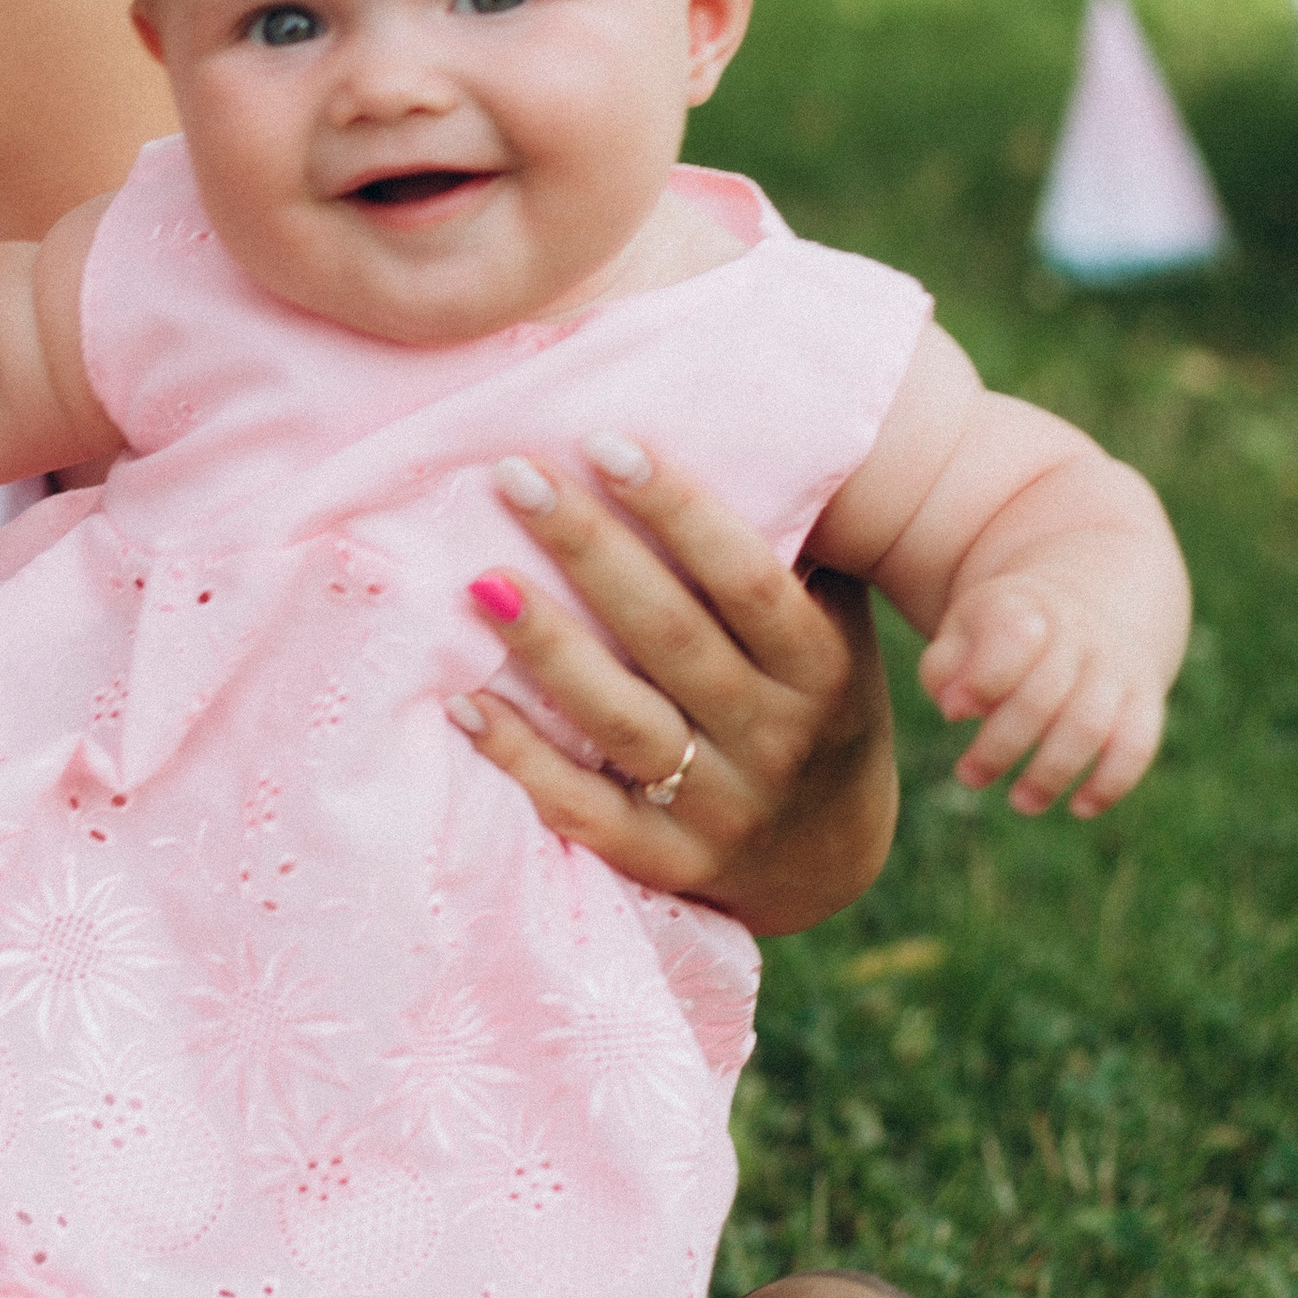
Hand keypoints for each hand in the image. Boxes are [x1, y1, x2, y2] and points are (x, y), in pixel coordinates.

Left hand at [460, 441, 897, 938]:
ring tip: (481, 581)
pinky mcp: (666, 863)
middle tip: (514, 475)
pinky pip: (584, 811)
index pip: (745, 578)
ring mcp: (720, 808)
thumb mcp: (832, 632)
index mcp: (819, 670)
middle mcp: (774, 739)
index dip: (678, 509)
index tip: (606, 441)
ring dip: (548, 649)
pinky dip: (522, 761)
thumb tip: (723, 434)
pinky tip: (464, 702)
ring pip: (621, 722)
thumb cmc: (811, 703)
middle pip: (669, 636)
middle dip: (589, 549)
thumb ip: (786, 556)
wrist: (827, 859)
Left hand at [920, 575, 1162, 814]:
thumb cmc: (1005, 632)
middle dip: (1001, 746)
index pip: (1010, 637)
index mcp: (1025, 609)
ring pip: (1089, 725)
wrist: (1089, 603)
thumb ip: (945, 667)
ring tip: (1021, 803)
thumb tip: (953, 709)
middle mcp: (1077, 634)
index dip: (983, 679)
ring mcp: (1115, 667)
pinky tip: (1080, 808)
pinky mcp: (1144, 700)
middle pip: (1042, 695)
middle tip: (970, 777)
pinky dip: (1112, 782)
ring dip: (1052, 773)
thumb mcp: (966, 631)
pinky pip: (1138, 745)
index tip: (955, 711)